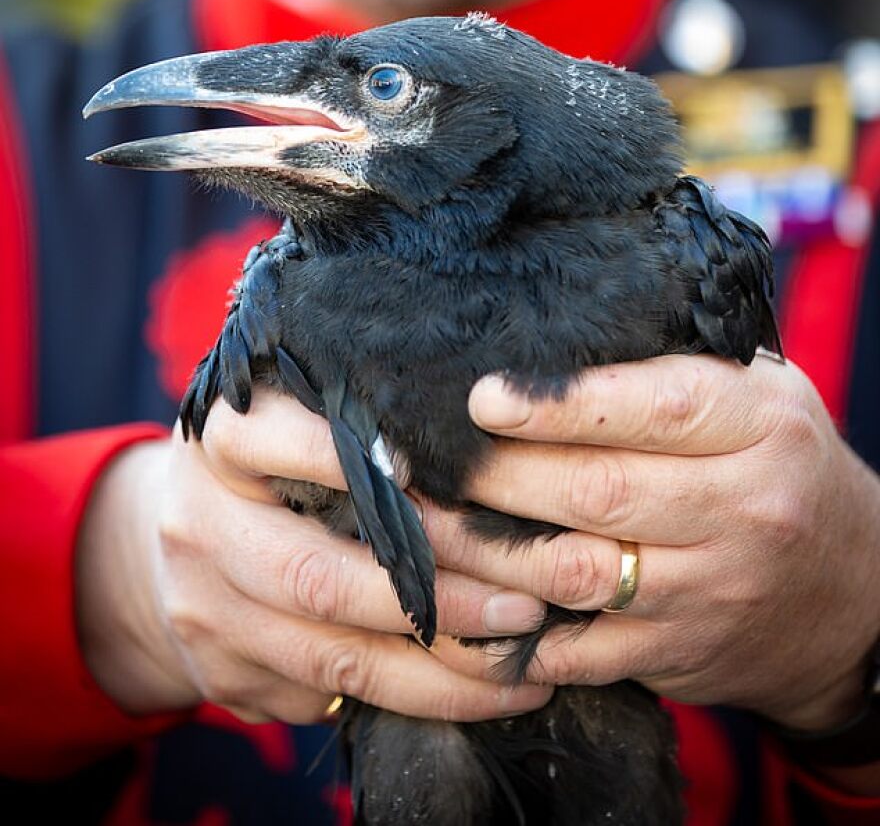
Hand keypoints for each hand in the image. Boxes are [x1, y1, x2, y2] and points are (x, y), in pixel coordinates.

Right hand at [75, 391, 550, 725]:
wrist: (166, 545)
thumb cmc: (269, 460)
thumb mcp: (288, 414)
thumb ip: (351, 418)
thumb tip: (477, 439)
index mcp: (219, 441)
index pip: (272, 441)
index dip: (346, 458)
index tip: (427, 468)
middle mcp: (199, 525)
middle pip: (317, 575)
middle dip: (436, 598)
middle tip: (526, 606)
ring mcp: (205, 611)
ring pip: (332, 656)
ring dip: (440, 670)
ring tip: (523, 663)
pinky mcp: (225, 676)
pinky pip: (328, 698)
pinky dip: (413, 700)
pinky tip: (479, 692)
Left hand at [423, 354, 879, 733]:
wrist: (850, 594)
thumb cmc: (781, 465)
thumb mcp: (761, 395)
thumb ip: (679, 366)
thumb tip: (552, 335)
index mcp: (762, 425)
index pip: (658, 407)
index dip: (563, 404)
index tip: (485, 397)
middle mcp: (743, 508)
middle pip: (599, 489)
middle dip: (500, 473)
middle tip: (428, 455)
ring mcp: (710, 590)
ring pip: (576, 571)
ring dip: (485, 549)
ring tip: (423, 518)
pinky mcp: (677, 653)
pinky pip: (580, 650)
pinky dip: (513, 629)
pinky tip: (462, 600)